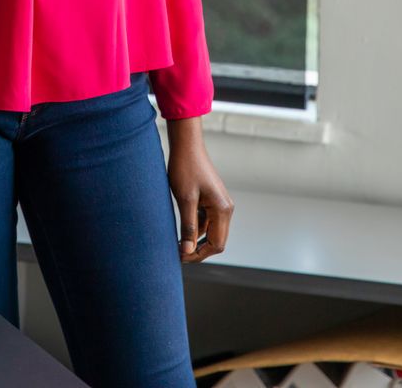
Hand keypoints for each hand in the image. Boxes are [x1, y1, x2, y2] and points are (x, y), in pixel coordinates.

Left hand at [166, 118, 233, 264]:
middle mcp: (225, 207)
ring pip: (210, 230)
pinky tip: (180, 226)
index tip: (181, 257)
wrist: (186, 144)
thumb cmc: (186, 168)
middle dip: (198, 249)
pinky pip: (205, 219)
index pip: (216, 244)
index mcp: (223, 209)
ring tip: (176, 241)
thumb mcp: (185, 199)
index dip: (199, 254)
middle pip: (216, 240)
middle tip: (178, 253)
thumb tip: (188, 251)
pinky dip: (195, 226)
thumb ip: (188, 227)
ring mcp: (219, 203)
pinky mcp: (211, 199)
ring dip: (196, 238)